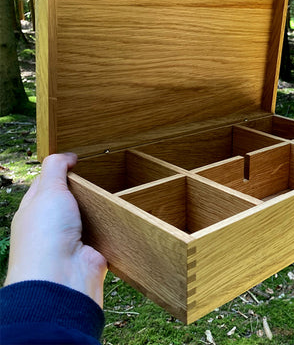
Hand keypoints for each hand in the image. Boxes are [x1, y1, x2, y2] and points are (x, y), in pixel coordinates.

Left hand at [4, 153, 106, 306]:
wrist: (62, 277)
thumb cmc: (46, 236)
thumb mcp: (47, 190)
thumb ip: (55, 167)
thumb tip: (68, 155)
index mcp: (35, 209)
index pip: (47, 182)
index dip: (61, 168)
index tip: (78, 158)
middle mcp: (53, 223)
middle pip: (72, 196)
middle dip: (85, 186)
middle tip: (101, 172)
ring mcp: (73, 237)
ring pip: (91, 212)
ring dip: (100, 205)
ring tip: (114, 189)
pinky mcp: (93, 248)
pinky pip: (106, 230)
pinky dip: (112, 223)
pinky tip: (119, 212)